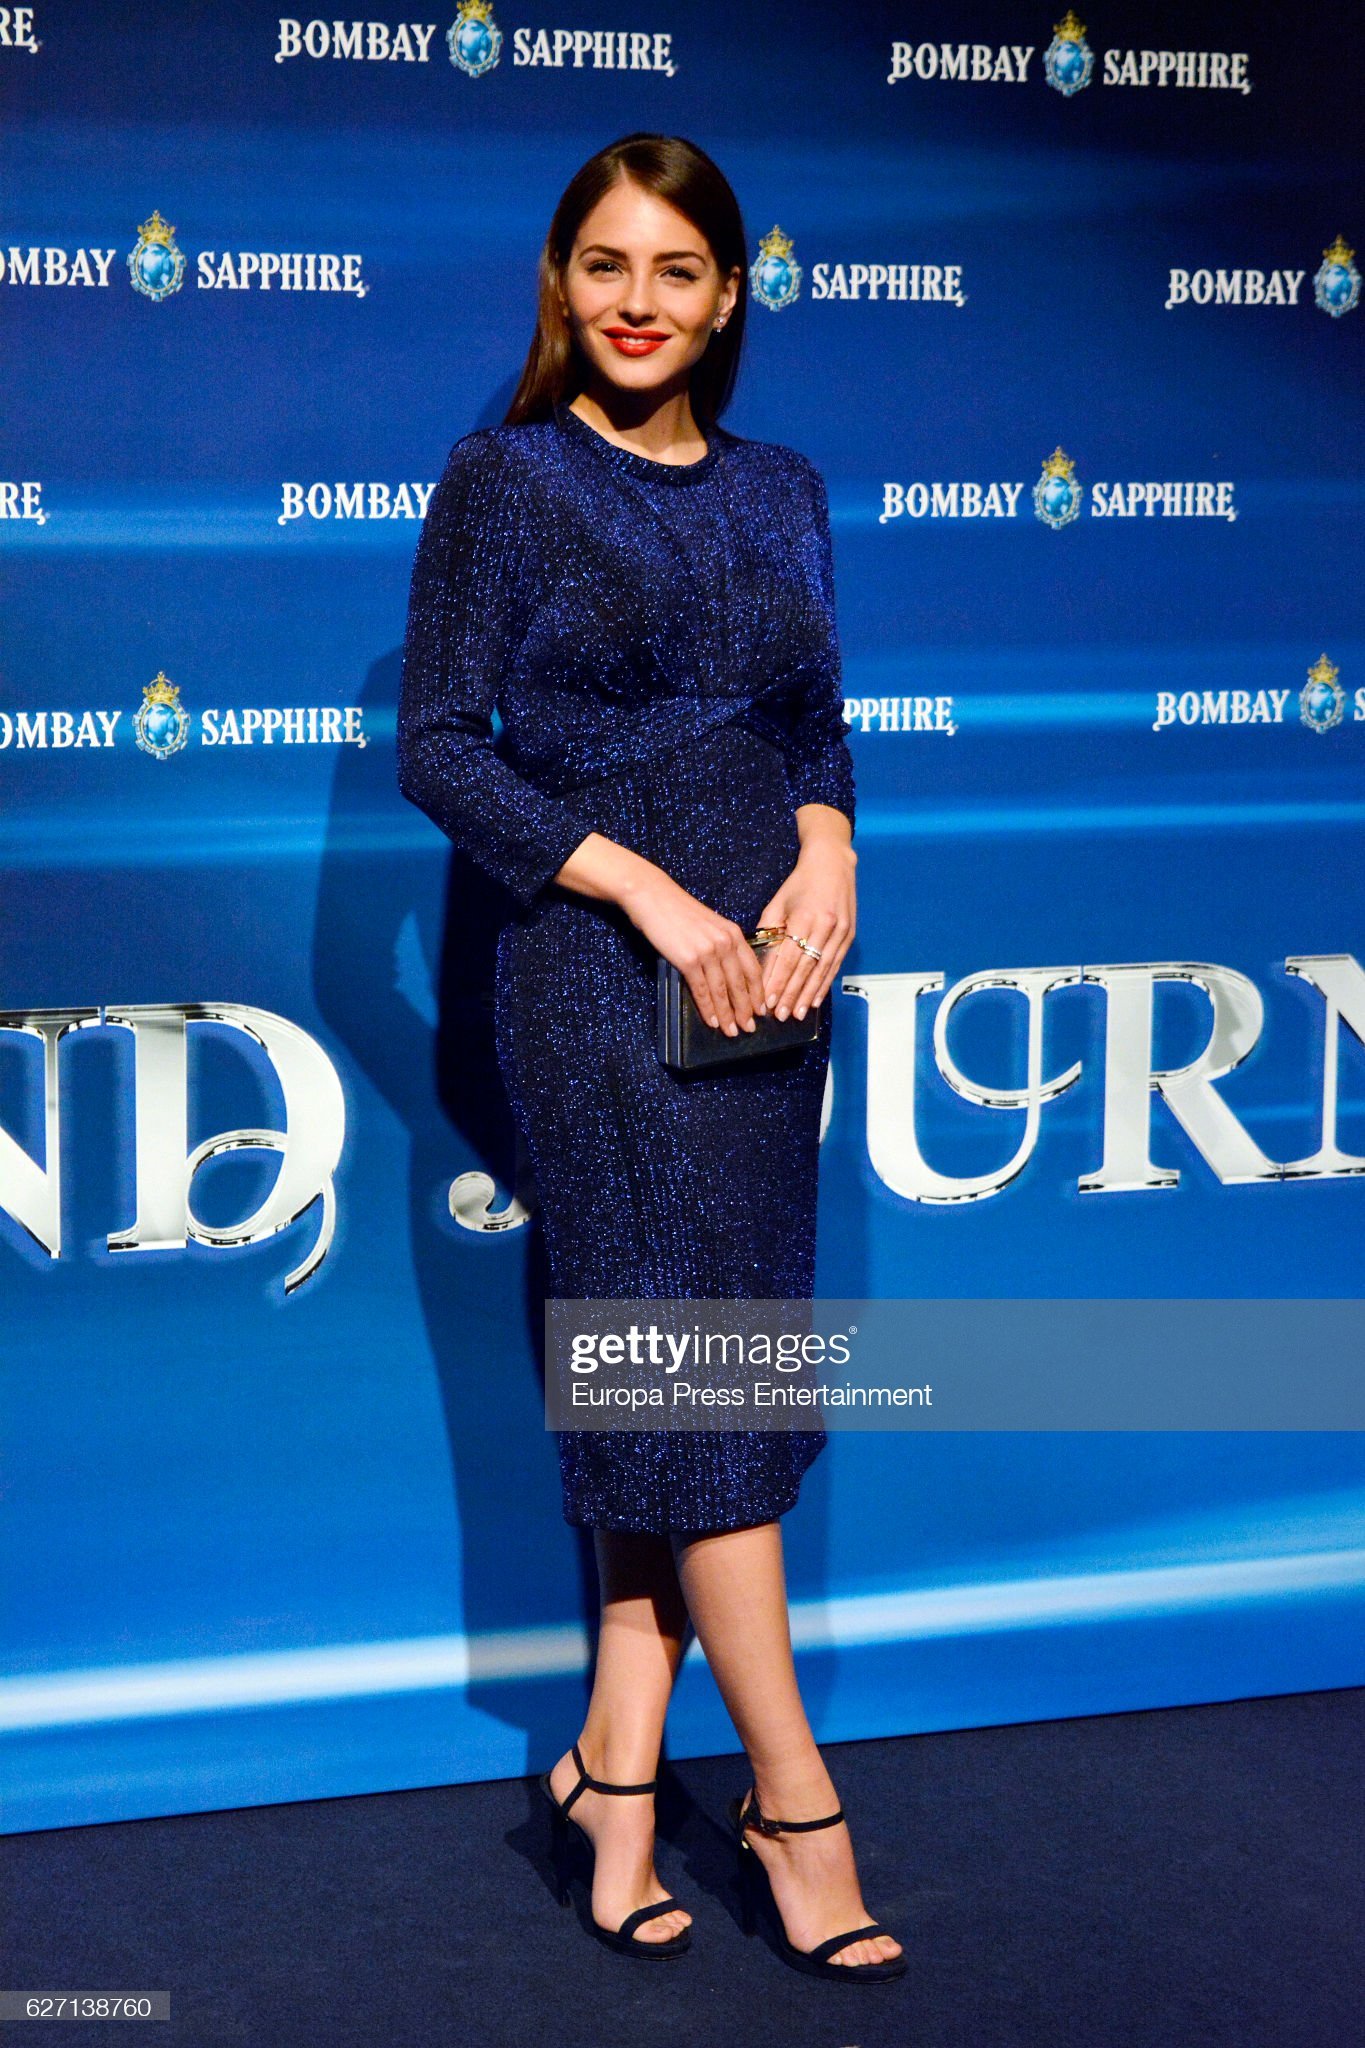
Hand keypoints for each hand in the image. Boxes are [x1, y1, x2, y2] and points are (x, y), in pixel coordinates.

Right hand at [617, 869, 768, 1037]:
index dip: (758, 992)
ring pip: (722, 990)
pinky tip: (712, 1021)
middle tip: (750, 1027)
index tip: (761, 1009)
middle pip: (740, 983)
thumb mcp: (710, 924)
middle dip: (746, 1009)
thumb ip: (722, 944)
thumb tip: (727, 973)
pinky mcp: (688, 959)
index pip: (753, 969)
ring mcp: (707, 951)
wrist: (652, 896)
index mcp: (733, 933)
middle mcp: (725, 942)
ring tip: (732, 1031)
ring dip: (728, 1015)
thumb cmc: (678, 911)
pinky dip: (708, 1009)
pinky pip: (702, 990)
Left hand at [755, 836, 856, 1021]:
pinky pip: (835, 965)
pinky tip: (816, 1000)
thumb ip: (770, 931)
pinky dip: (825, 984)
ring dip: (809, 994)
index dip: (778, 981)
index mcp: (805, 917)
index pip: (789, 957)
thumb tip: (761, 964)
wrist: (833, 864)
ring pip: (822, 970)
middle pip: (806, 967)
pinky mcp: (849, 935)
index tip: (767, 1000)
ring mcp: (841, 931)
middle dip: (792, 993)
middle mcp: (825, 926)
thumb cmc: (800, 883)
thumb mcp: (778, 902)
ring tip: (797, 1014)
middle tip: (780, 1015)